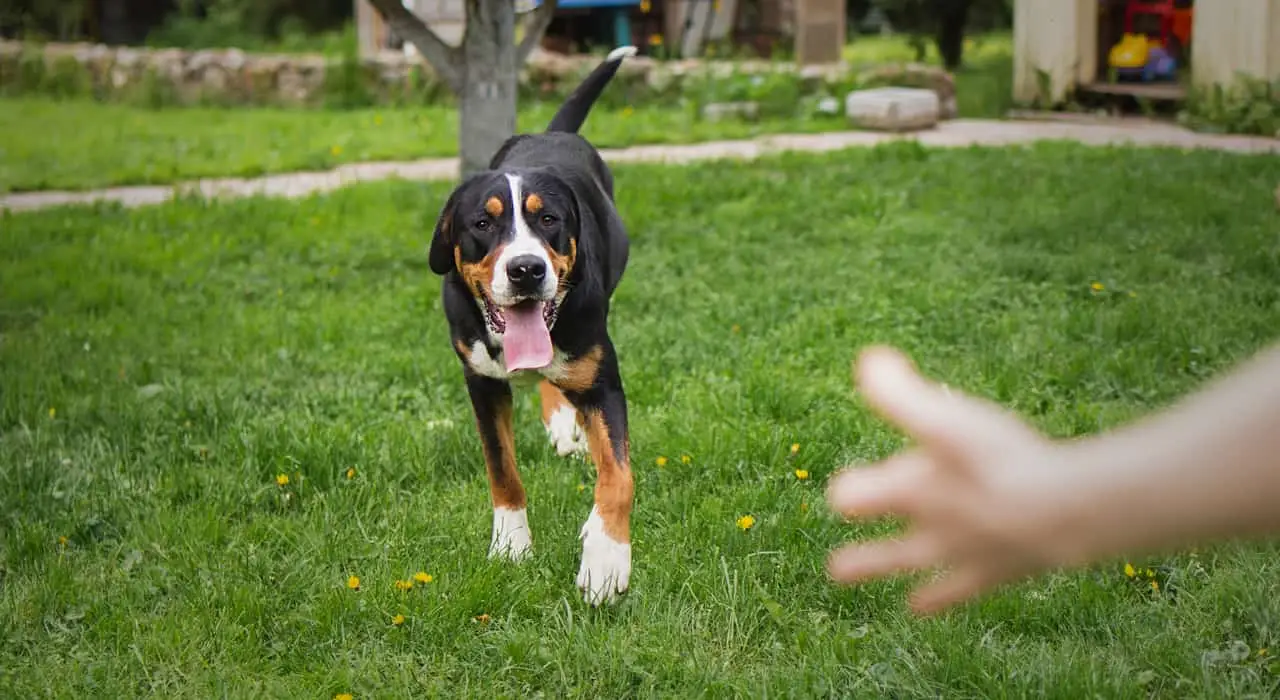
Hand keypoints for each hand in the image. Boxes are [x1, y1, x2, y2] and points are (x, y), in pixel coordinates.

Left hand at [826, 346, 1084, 614]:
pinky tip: (921, 607)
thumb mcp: (947, 420)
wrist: (1061, 512)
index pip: (857, 494)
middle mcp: (926, 528)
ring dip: (875, 567)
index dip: (851, 487)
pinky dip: (936, 596)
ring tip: (842, 577)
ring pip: (906, 566)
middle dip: (859, 547)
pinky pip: (956, 589)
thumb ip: (900, 394)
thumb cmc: (1001, 462)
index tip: (850, 482)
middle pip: (880, 541)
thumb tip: (868, 361)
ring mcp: (957, 555)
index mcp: (910, 492)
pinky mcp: (991, 574)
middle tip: (835, 564)